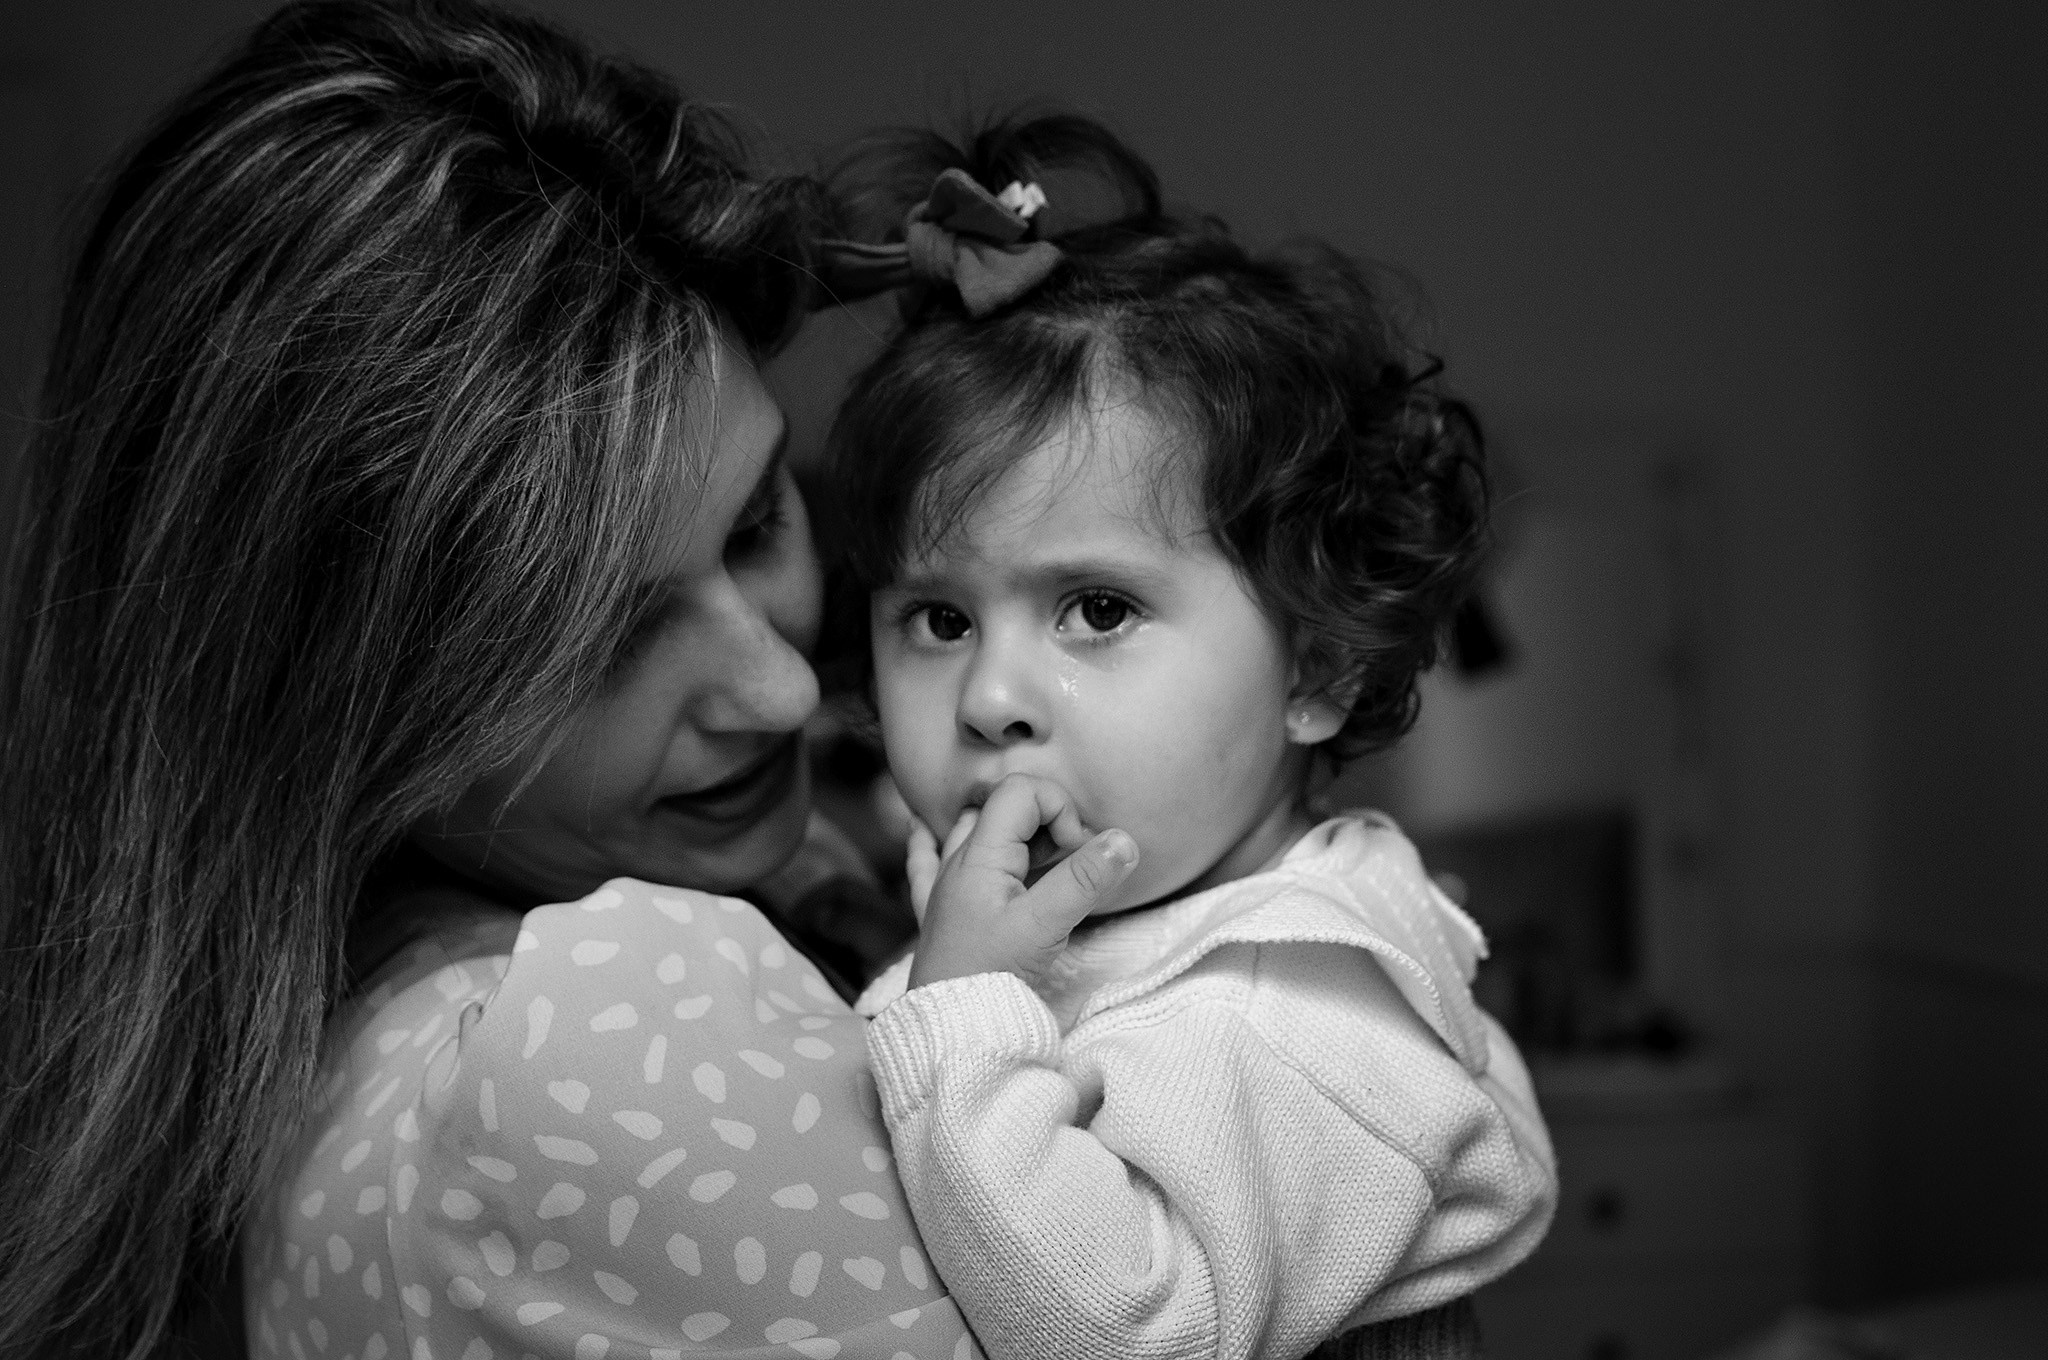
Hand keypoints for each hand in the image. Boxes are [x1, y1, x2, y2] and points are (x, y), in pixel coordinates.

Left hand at [905, 773, 1138, 990]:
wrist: (947, 1030)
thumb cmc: (990, 977)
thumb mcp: (1044, 927)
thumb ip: (1084, 880)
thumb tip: (1123, 839)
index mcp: (980, 854)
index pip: (1022, 791)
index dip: (1060, 809)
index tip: (1079, 851)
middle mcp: (958, 861)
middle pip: (1003, 808)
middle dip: (1046, 822)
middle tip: (1070, 861)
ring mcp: (944, 885)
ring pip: (972, 831)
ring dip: (1009, 833)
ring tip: (1037, 856)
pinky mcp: (939, 912)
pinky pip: (925, 860)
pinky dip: (930, 842)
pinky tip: (921, 830)